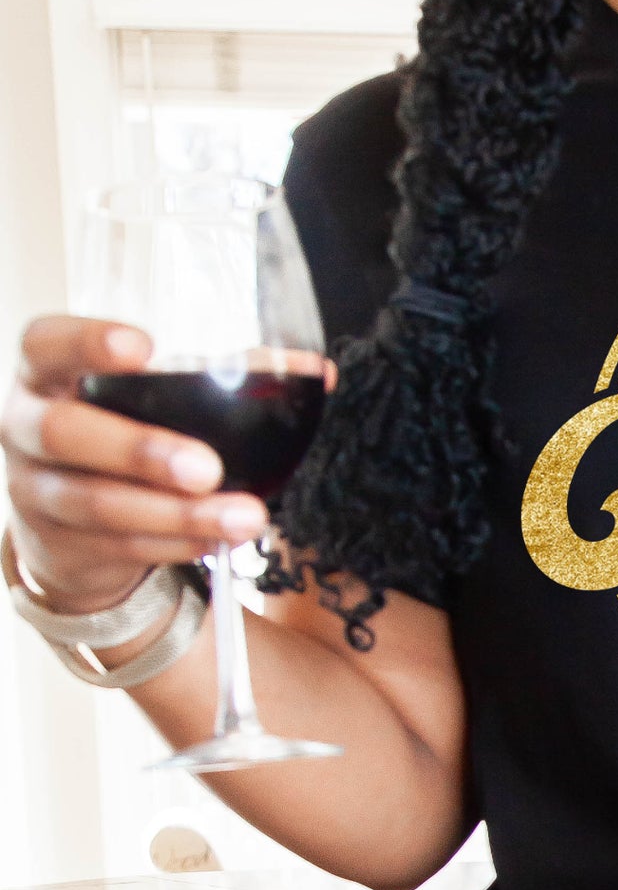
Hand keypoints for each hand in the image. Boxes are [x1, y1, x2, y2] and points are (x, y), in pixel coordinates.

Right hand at [3, 317, 266, 613]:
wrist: (74, 518)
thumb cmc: (127, 430)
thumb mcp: (159, 397)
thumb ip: (227, 377)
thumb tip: (316, 371)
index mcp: (50, 372)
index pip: (47, 343)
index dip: (85, 341)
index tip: (143, 348)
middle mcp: (26, 426)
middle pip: (65, 433)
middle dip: (140, 451)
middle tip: (207, 468)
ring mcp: (34, 489)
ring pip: (97, 503)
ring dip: (177, 515)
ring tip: (244, 517)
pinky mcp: (57, 543)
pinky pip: (118, 547)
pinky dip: (175, 545)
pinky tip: (218, 541)